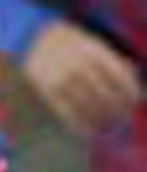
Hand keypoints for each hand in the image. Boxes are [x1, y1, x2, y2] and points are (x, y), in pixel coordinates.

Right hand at [24, 20, 142, 135]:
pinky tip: (90, 132)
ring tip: (109, 129)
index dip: (131, 93)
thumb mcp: (96, 46)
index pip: (121, 79)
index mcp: (95, 52)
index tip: (135, 102)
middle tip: (123, 119)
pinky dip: (81, 127)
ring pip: (88, 108)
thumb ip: (118, 66)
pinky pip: (68, 114)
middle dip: (119, 111)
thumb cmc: (74, 45)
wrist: (34, 38)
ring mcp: (63, 79)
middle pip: (107, 96)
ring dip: (102, 122)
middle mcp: (79, 66)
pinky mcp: (48, 91)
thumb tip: (141, 96)